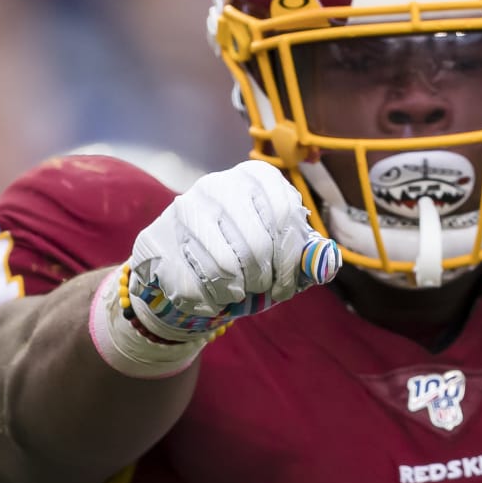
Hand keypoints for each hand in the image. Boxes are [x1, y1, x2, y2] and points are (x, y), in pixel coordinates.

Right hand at [90, 161, 337, 376]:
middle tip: (261, 291)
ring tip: (236, 292)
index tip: (286, 285)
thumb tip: (327, 264)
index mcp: (255, 178)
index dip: (291, 261)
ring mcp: (181, 209)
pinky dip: (207, 304)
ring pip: (223, 268)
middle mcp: (217, 185)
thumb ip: (309, 259)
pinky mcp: (154, 239)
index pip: (286, 216)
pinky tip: (210, 299)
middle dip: (264, 281)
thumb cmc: (245, 257)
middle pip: (255, 247)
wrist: (183, 264)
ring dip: (236, 293)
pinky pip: (190, 286)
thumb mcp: (282, 254)